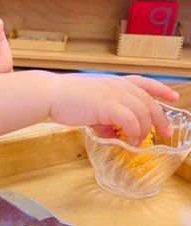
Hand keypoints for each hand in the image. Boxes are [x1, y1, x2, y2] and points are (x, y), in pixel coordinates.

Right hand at [49, 73, 178, 144]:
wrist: (51, 94)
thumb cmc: (65, 99)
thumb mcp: (90, 106)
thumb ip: (104, 118)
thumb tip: (112, 132)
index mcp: (114, 82)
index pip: (144, 82)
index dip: (161, 90)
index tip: (173, 97)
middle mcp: (118, 85)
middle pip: (148, 101)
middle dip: (160, 118)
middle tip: (165, 132)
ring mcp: (114, 94)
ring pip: (142, 112)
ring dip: (144, 130)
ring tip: (138, 142)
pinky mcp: (107, 105)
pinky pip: (130, 121)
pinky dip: (133, 133)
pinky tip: (129, 141)